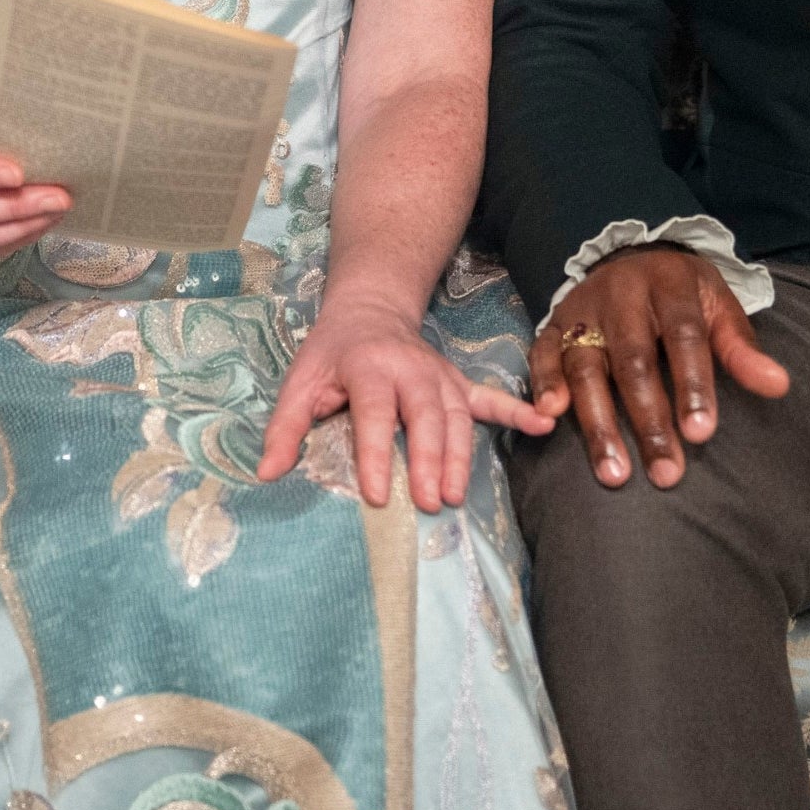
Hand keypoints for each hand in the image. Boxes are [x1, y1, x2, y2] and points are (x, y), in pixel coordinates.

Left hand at [257, 290, 553, 512]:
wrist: (370, 308)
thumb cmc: (332, 353)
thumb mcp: (300, 380)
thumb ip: (285, 426)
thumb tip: (267, 473)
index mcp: (368, 366)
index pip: (375, 411)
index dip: (374, 451)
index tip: (375, 494)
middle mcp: (410, 369)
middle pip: (425, 415)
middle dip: (428, 458)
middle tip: (428, 501)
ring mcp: (439, 375)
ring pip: (457, 415)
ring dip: (460, 454)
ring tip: (454, 495)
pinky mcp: (456, 383)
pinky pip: (489, 398)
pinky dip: (517, 412)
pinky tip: (542, 426)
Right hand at [530, 246, 788, 489]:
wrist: (631, 255)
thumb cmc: (682, 293)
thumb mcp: (717, 305)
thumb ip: (741, 347)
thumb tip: (778, 385)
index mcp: (669, 284)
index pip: (683, 336)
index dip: (692, 384)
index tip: (702, 433)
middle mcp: (621, 294)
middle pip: (633, 359)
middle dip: (649, 419)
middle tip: (666, 473)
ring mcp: (583, 309)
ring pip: (586, 365)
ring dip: (598, 422)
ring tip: (615, 472)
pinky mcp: (554, 323)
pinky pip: (542, 354)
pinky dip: (543, 383)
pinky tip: (550, 417)